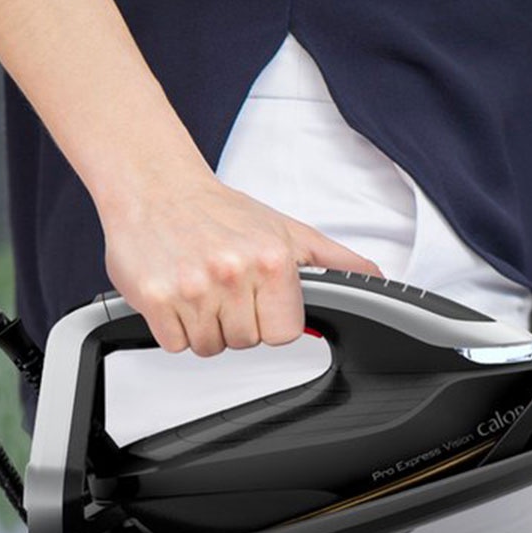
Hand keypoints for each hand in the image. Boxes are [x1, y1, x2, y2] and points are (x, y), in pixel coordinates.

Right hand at [99, 170, 382, 355]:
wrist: (155, 185)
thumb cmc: (220, 211)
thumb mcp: (288, 231)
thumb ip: (335, 261)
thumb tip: (377, 280)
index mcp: (271, 260)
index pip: (283, 334)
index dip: (269, 320)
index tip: (256, 297)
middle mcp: (232, 273)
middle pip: (244, 342)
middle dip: (234, 321)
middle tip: (222, 286)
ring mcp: (192, 288)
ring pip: (210, 347)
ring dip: (204, 326)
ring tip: (200, 287)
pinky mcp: (155, 299)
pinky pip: (175, 344)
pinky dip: (173, 326)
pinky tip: (176, 292)